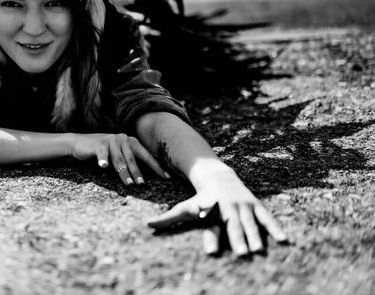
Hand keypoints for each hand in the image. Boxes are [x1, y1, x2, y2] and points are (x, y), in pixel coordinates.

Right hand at [71, 133, 170, 185]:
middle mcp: (123, 139)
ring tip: (129, 183)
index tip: (167, 177)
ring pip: (119, 159)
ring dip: (124, 172)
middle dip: (138, 173)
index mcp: (131, 142)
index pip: (146, 155)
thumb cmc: (103, 152)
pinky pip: (102, 153)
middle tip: (142, 184)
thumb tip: (146, 176)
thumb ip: (130, 160)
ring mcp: (111, 141)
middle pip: (132, 159)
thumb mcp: (118, 155)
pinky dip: (103, 160)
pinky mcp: (98, 144)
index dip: (156, 166)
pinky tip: (104, 166)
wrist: (80, 144)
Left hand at [146, 170, 287, 255]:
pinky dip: (274, 228)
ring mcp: (243, 205)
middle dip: (236, 238)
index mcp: (210, 207)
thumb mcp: (185, 206)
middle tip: (240, 254)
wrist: (219, 177)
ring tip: (259, 251)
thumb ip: (168, 218)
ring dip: (255, 236)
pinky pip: (266, 218)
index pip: (208, 217)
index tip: (207, 233)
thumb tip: (147, 225)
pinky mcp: (255, 206)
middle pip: (232, 224)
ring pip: (250, 222)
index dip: (207, 223)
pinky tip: (284, 240)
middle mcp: (227, 206)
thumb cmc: (200, 198)